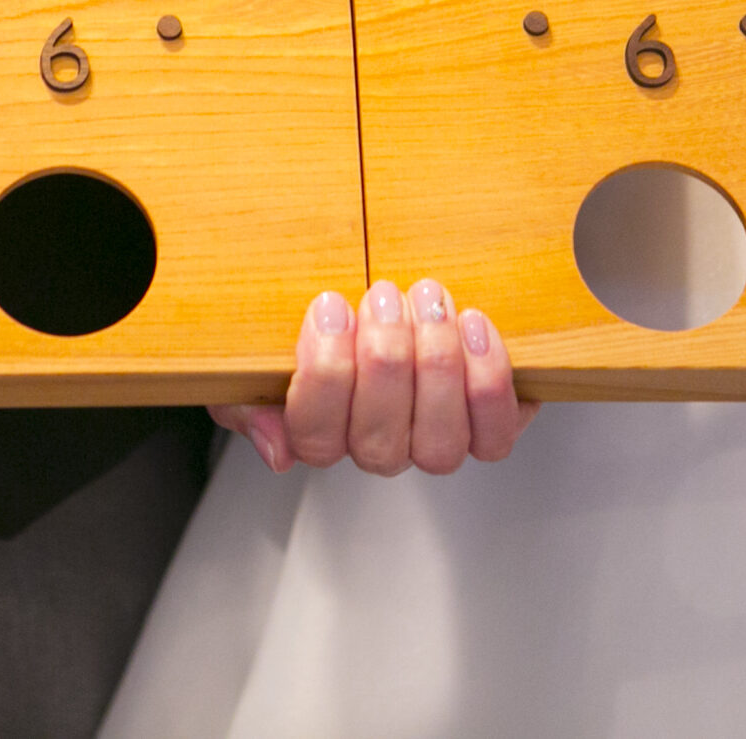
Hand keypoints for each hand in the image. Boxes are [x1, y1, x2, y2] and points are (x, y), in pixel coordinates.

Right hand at [213, 279, 536, 474]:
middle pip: (380, 440)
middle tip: (382, 296)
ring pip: (439, 443)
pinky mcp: (486, 425)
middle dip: (384, 361)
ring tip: (427, 301)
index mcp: (320, 435)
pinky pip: (495, 433)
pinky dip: (489, 383)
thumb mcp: (258, 363)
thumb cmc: (321, 330)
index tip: (329, 306)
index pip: (315, 436)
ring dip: (437, 367)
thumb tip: (276, 450)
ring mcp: (433, 440)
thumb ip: (250, 405)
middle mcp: (379, 448)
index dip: (324, 374)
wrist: (382, 305)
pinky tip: (472, 326)